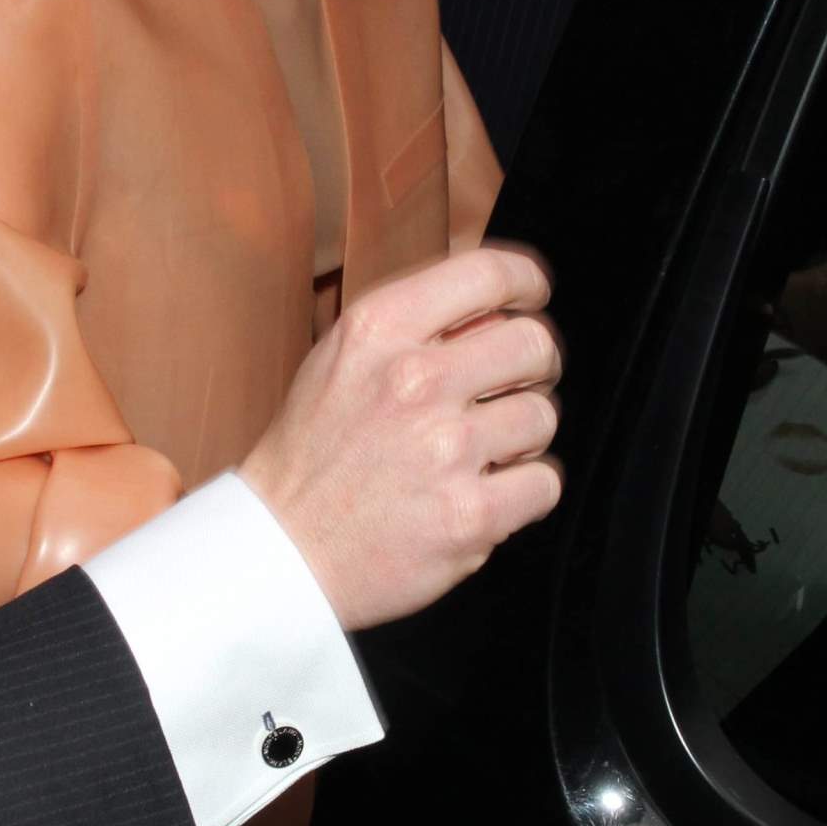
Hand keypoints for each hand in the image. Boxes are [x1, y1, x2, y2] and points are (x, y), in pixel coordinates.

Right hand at [240, 245, 562, 630]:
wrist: (282, 551)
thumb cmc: (314, 452)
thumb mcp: (343, 357)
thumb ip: (414, 325)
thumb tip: (497, 308)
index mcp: (380, 329)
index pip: (487, 274)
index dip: (526, 281)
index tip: (531, 298)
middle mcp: (414, 380)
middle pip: (533, 343)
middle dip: (535, 364)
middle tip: (516, 384)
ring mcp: (445, 449)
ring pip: (543, 415)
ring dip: (524, 435)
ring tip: (483, 450)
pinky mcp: (468, 516)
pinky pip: (544, 483)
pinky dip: (526, 489)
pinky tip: (488, 491)